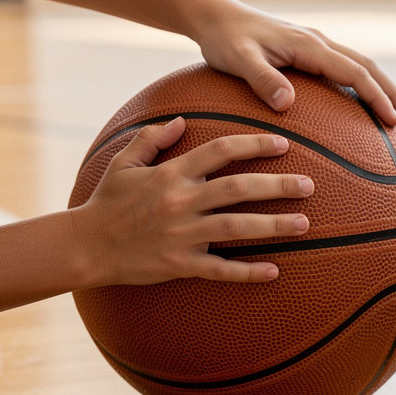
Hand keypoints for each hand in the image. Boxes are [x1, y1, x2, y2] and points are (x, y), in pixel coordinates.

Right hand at [71, 117, 311, 285]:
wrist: (86, 245)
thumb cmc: (107, 202)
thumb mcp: (124, 163)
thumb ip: (151, 138)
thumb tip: (180, 121)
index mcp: (171, 174)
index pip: (220, 151)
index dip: (253, 144)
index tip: (283, 143)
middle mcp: (180, 201)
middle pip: (238, 188)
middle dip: (277, 185)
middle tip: (310, 185)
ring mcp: (182, 235)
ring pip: (236, 228)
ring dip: (273, 226)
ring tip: (303, 223)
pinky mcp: (179, 264)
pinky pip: (220, 270)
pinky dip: (247, 272)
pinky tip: (274, 271)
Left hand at [193, 0, 395, 127]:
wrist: (215, 16)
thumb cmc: (224, 40)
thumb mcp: (237, 60)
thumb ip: (262, 79)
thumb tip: (286, 104)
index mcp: (309, 46)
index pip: (355, 73)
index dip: (377, 98)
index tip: (393, 122)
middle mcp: (319, 43)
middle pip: (368, 68)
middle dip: (392, 94)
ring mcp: (316, 46)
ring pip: (360, 66)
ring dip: (382, 90)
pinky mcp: (309, 53)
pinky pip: (345, 70)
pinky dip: (363, 87)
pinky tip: (363, 108)